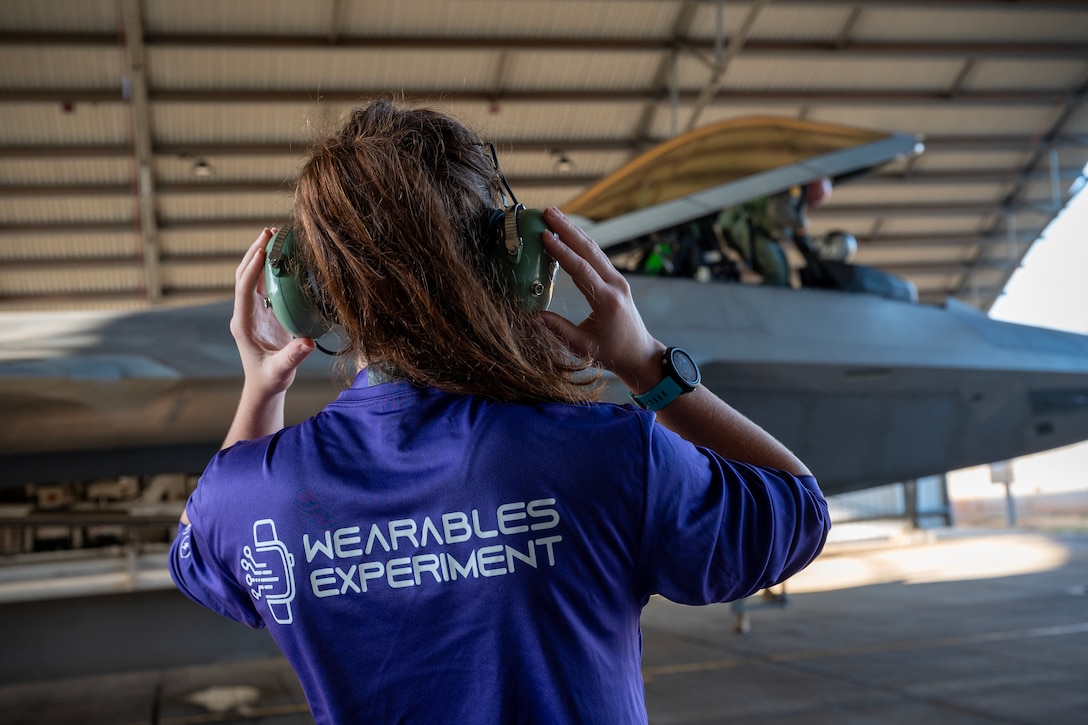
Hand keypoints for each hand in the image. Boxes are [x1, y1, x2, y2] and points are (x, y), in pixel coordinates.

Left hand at [230, 229, 314, 397]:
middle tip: (268, 232)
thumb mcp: (281, 370)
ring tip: (275, 234)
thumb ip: (293, 357)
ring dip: (261, 254)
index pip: (243, 290)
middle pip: (244, 275)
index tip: (262, 251)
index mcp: (243, 324)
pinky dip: (272, 267)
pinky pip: (265, 283)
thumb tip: (307, 343)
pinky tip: (284, 254)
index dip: (252, 269)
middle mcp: (245, 313)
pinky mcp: (264, 311)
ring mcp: (254, 310)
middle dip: (254, 252)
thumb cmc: (270, 379)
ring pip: (252, 276)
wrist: (265, 385)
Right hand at [538, 208, 665, 393]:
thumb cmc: (613, 353)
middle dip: (568, 229)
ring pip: (594, 250)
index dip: (561, 252)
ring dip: (575, 231)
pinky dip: (582, 242)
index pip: (581, 270)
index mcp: (607, 300)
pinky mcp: (616, 280)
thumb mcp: (582, 347)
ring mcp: (618, 280)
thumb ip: (558, 330)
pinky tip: (570, 233)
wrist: (640, 354)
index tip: (545, 236)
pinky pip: (597, 257)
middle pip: (589, 251)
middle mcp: (615, 285)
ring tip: (556, 215)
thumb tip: (533, 316)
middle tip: (549, 212)